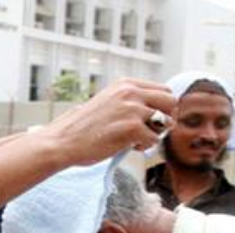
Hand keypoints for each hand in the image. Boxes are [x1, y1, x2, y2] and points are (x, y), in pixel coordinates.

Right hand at [39, 78, 176, 162]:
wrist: (64, 141)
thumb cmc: (84, 127)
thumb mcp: (109, 102)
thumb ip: (130, 100)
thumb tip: (158, 110)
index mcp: (126, 84)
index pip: (163, 89)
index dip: (163, 108)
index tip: (153, 121)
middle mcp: (131, 92)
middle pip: (171, 102)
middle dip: (166, 119)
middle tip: (152, 131)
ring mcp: (132, 109)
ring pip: (165, 122)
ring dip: (155, 134)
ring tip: (137, 140)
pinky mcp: (132, 128)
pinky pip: (154, 139)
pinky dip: (144, 146)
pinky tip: (129, 146)